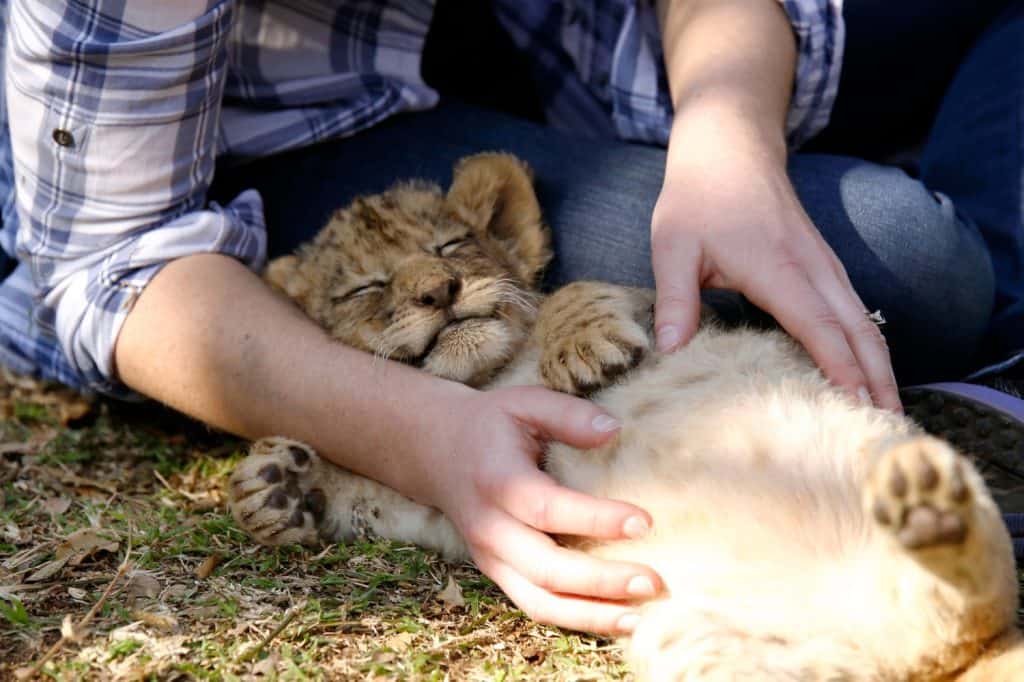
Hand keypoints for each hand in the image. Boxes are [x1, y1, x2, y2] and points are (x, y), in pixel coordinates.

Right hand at [426, 385, 662, 634]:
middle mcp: (490, 527)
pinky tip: (617, 619)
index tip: (644, 522)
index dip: (596, 519)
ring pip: (538, 601)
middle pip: (545, 568)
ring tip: (640, 617)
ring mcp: (490, 556)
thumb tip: (613, 430)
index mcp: (497, 480)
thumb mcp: (525, 403)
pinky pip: (536, 606)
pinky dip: (576, 619)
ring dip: (590, 614)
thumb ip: (568, 414)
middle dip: (601, 581)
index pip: (547, 508)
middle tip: (653, 582)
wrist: (437, 451)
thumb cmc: (492, 425)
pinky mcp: (497, 573)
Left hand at [650, 124, 900, 411]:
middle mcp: (813, 268)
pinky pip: (855, 311)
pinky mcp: (823, 265)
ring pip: (865, 322)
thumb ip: (674, 301)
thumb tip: (670, 352)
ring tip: (886, 414)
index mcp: (778, 268)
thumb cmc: (697, 199)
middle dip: (878, 380)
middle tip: (888, 429)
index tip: (856, 407)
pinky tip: (867, 374)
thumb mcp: (672, 247)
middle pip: (860, 331)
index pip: (819, 327)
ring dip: (880, 366)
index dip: (840, 369)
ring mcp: (824, 265)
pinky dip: (868, 345)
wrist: (729, 148)